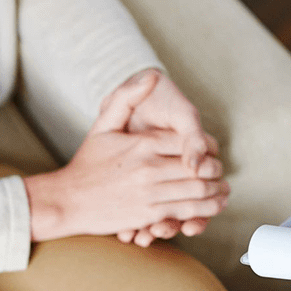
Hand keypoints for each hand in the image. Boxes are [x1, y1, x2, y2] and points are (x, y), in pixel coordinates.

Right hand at [24, 73, 228, 241]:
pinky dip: (206, 210)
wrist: (67, 200)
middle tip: (221, 172)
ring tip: (223, 189)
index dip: (207, 146)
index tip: (212, 151)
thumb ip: (126, 99)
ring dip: (217, 191)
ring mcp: (151, 192)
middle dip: (216, 170)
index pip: (188, 142)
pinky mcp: (150, 215)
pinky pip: (187, 212)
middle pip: (199, 167)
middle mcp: (149, 167)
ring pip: (198, 190)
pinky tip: (214, 206)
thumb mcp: (103, 125)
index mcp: (142, 143)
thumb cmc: (87, 164)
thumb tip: (150, 75)